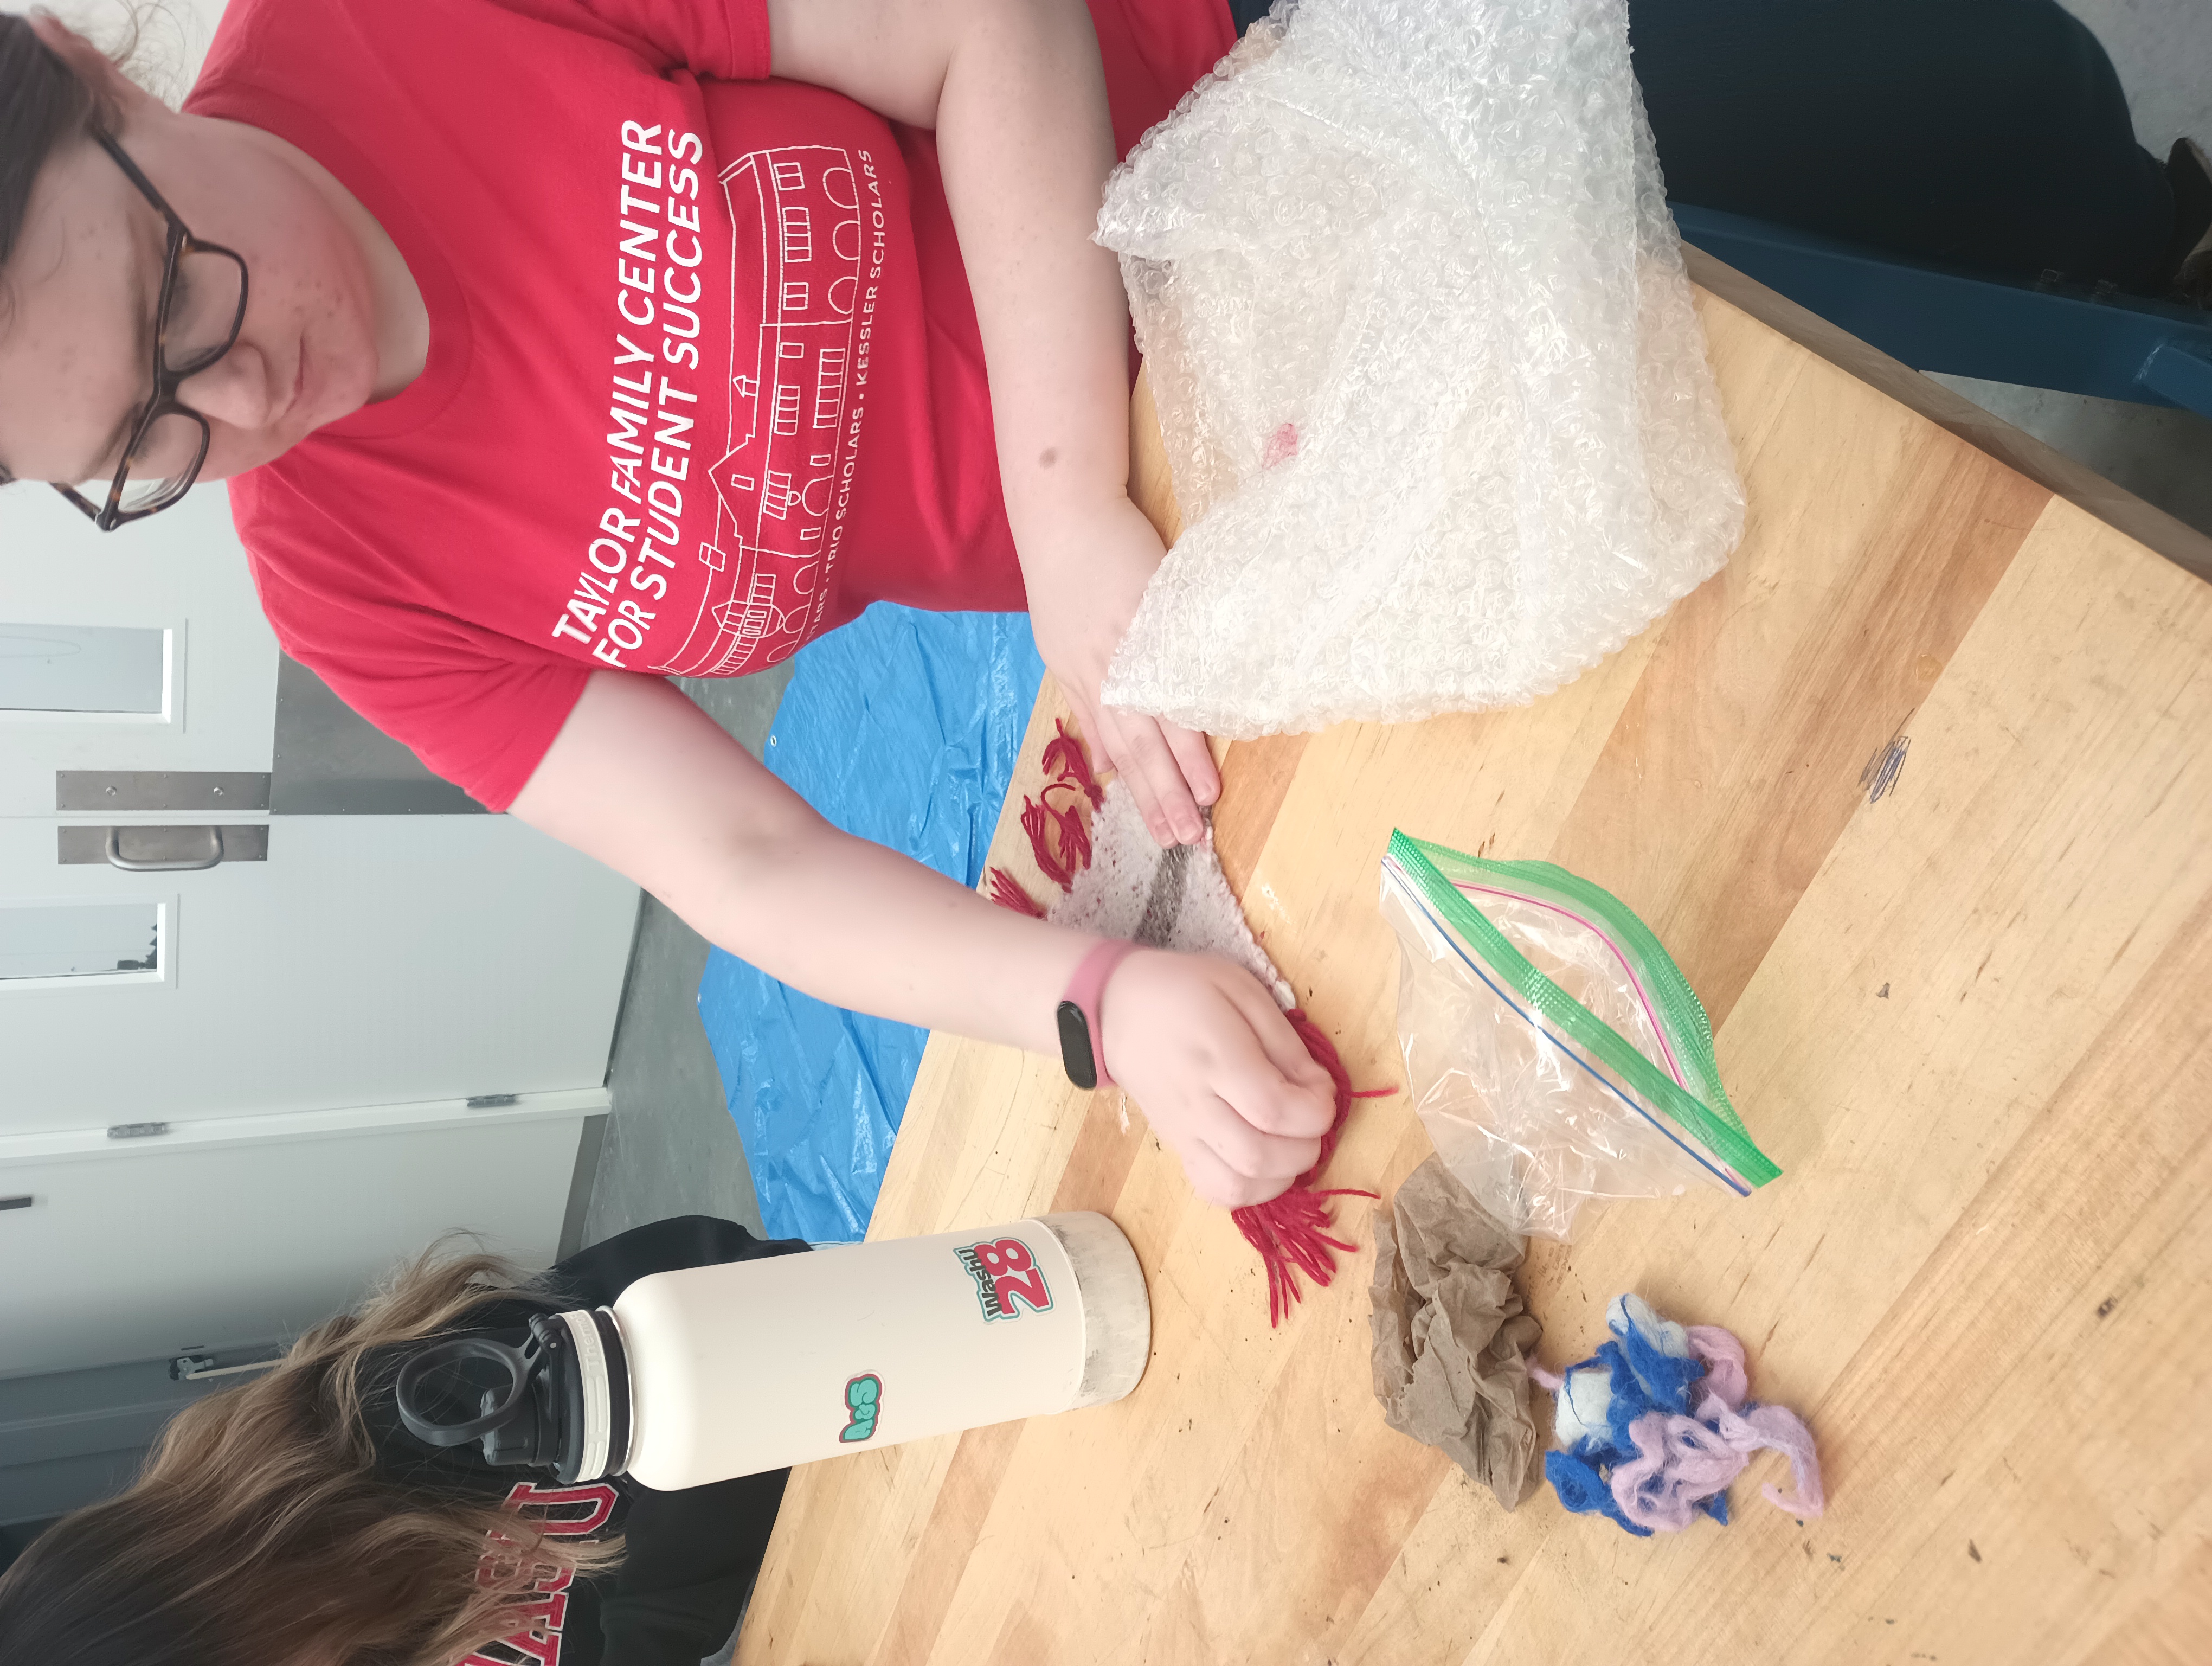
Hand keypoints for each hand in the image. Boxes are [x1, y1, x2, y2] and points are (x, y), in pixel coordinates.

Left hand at [1022, 494, 1219, 845]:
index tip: (1163, 831)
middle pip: (1136, 747)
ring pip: (1157, 718)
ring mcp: (1128, 645)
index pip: (1117, 750)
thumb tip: (1102, 759)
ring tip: (1206, 800)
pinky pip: (1176, 668)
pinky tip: (1214, 729)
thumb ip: (1086, 703)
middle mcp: (1103, 672)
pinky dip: (1192, 699)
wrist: (1064, 513)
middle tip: (1186, 837)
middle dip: (1161, 796)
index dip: (1141, 793)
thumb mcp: (1060, 649)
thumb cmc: (1067, 579)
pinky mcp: (1152, 612)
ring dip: (1182, 763)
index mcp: (1082, 681)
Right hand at [1095, 949, 1336, 1207]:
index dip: (1315, 1111)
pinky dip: (1247, 1189)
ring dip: (1279, 1177)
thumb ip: (1285, 1042)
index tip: (1321, 1091)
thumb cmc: (1185, 990)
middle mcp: (1197, 1103)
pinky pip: (1213, 1189)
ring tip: (1289, 1144)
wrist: (1117, 1008)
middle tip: (1310, 1120)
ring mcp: (1183, 1131)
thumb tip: (1318, 1089)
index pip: (1274, 1109)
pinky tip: (1261, 1163)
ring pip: (1235, 1186)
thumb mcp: (1242, 991)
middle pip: (1258, 1156)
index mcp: (1216, 1057)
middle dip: (1305, 1149)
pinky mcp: (1177, 1146)